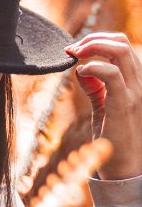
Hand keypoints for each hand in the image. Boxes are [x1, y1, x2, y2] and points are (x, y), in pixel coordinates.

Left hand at [65, 32, 141, 179]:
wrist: (126, 167)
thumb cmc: (115, 138)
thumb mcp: (103, 107)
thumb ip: (94, 88)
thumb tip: (80, 70)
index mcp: (134, 81)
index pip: (122, 46)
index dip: (97, 40)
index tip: (75, 49)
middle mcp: (138, 83)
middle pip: (121, 42)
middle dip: (92, 39)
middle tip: (71, 50)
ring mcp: (134, 93)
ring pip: (120, 51)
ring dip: (92, 46)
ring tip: (74, 56)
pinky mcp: (125, 104)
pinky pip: (111, 75)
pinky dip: (93, 67)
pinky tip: (81, 73)